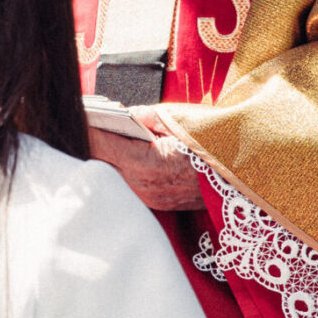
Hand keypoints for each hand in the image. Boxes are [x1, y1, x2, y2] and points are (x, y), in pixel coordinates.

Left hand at [86, 109, 203, 210]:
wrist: (239, 173)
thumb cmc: (211, 145)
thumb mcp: (176, 119)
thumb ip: (143, 115)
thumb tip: (122, 114)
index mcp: (142, 163)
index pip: (99, 144)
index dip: (86, 128)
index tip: (78, 115)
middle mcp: (140, 186)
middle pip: (100, 162)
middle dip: (92, 142)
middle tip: (86, 123)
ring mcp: (148, 198)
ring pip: (113, 176)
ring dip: (106, 157)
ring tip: (101, 136)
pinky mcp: (156, 203)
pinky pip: (130, 184)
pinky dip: (122, 168)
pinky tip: (122, 153)